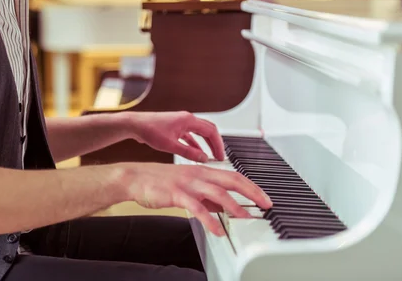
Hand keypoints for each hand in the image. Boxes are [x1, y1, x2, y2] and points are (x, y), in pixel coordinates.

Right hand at [121, 162, 272, 235]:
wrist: (136, 177)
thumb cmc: (160, 181)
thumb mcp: (188, 184)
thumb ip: (207, 195)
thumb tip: (226, 205)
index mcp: (202, 171)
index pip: (233, 175)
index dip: (251, 186)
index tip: (264, 197)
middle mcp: (198, 174)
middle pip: (231, 180)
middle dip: (251, 192)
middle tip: (265, 204)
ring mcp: (188, 183)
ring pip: (217, 192)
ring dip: (234, 206)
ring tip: (245, 218)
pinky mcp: (177, 194)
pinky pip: (197, 208)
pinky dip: (210, 220)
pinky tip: (218, 230)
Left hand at [128, 111, 224, 161]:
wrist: (135, 125)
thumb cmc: (149, 130)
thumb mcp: (171, 145)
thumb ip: (189, 152)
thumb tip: (203, 158)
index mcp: (188, 120)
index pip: (211, 131)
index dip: (218, 144)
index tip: (221, 156)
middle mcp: (186, 119)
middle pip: (208, 130)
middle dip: (215, 143)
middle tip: (220, 156)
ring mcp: (181, 122)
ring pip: (200, 132)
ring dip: (206, 143)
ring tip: (211, 155)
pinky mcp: (175, 127)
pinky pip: (190, 135)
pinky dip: (196, 143)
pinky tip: (197, 152)